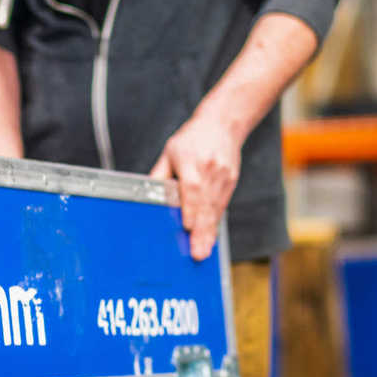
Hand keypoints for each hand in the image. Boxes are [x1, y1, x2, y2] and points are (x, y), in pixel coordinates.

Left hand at [149, 110, 241, 262]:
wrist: (223, 123)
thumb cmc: (193, 138)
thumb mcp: (170, 152)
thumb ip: (160, 175)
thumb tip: (147, 196)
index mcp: (192, 161)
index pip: (192, 188)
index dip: (191, 208)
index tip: (188, 227)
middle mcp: (210, 170)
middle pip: (205, 205)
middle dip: (201, 232)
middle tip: (198, 253)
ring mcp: (223, 177)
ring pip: (215, 209)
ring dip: (209, 233)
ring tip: (204, 252)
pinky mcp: (230, 182)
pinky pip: (221, 206)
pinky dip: (215, 224)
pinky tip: (210, 238)